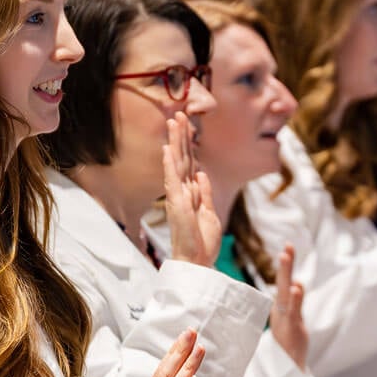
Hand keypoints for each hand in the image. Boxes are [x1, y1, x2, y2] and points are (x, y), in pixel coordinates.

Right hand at [164, 111, 220, 266]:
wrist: (197, 262)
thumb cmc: (201, 242)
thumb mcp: (209, 213)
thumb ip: (204, 193)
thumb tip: (202, 173)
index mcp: (190, 193)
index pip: (189, 163)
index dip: (188, 143)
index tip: (187, 124)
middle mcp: (181, 192)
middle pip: (181, 158)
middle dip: (181, 136)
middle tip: (179, 114)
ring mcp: (177, 197)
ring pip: (176, 163)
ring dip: (175, 142)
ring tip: (174, 122)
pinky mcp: (176, 205)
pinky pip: (172, 181)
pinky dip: (170, 165)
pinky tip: (167, 149)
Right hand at [269, 243, 307, 370]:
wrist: (287, 372)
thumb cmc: (290, 347)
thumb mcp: (295, 321)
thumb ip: (297, 303)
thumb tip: (298, 283)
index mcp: (281, 308)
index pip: (284, 282)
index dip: (286, 266)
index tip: (288, 247)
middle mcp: (281, 311)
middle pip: (283, 284)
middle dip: (285, 265)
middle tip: (287, 246)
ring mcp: (284, 319)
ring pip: (285, 294)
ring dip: (285, 275)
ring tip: (286, 256)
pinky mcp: (291, 329)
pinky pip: (292, 312)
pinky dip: (294, 300)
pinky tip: (296, 287)